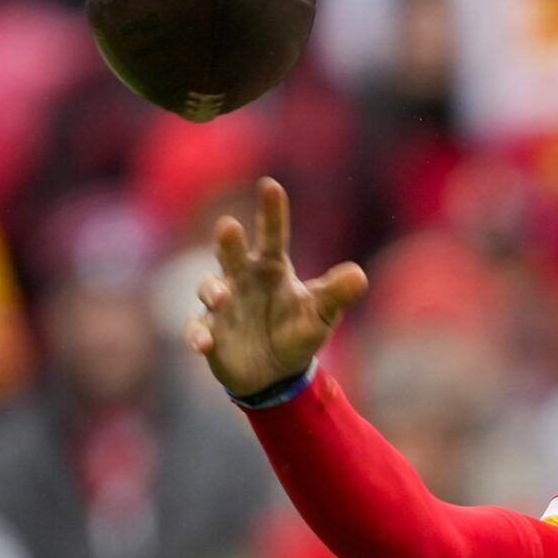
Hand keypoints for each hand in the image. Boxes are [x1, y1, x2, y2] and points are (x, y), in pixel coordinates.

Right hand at [185, 177, 366, 396]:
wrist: (275, 372)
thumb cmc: (297, 331)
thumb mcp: (321, 315)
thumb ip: (336, 294)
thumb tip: (360, 275)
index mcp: (272, 269)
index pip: (272, 236)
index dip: (271, 212)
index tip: (270, 185)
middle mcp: (242, 280)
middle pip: (231, 254)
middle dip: (228, 241)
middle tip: (229, 226)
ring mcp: (222, 304)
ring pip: (209, 287)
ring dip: (212, 290)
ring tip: (222, 297)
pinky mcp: (209, 331)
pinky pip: (197, 329)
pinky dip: (197, 334)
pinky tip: (203, 343)